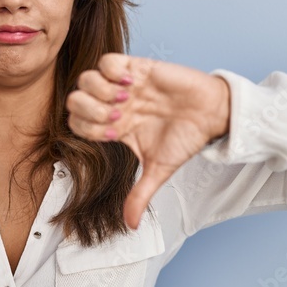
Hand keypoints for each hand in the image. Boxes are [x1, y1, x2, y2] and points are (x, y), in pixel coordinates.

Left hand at [65, 54, 230, 229]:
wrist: (211, 114)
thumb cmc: (186, 139)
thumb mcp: (160, 171)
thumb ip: (140, 195)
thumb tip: (131, 226)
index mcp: (113, 127)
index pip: (77, 124)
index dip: (89, 129)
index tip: (116, 134)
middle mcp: (112, 105)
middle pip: (74, 100)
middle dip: (90, 110)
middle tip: (117, 116)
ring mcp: (122, 85)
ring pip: (85, 79)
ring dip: (101, 91)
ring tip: (125, 99)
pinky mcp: (137, 66)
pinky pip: (107, 60)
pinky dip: (113, 71)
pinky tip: (133, 82)